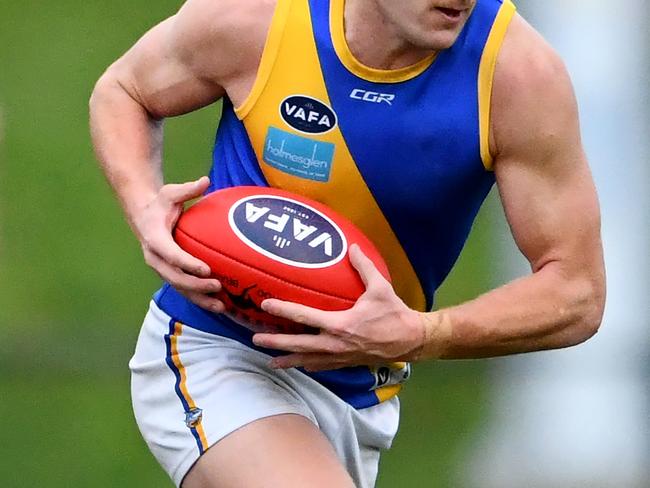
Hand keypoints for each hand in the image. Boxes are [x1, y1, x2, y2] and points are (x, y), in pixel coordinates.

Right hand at [132, 176, 224, 312]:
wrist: (143, 215)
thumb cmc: (161, 203)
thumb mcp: (171, 193)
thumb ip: (187, 189)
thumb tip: (205, 180)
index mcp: (154, 239)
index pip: (171, 255)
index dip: (187, 264)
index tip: (205, 269)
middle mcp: (155, 258)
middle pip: (175, 277)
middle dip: (196, 286)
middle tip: (217, 286)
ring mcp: (162, 268)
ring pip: (180, 289)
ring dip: (200, 299)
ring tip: (222, 306)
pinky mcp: (170, 274)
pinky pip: (184, 290)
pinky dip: (200, 299)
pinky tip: (220, 305)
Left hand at [252, 244, 425, 370]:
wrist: (411, 340)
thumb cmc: (395, 314)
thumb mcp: (380, 287)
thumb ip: (364, 266)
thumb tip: (352, 247)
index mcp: (340, 324)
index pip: (304, 316)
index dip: (282, 309)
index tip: (265, 305)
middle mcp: (336, 344)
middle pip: (298, 344)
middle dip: (275, 343)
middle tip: (255, 340)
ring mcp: (340, 356)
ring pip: (308, 360)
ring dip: (288, 360)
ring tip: (271, 362)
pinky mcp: (347, 363)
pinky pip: (323, 366)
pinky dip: (309, 365)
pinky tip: (300, 364)